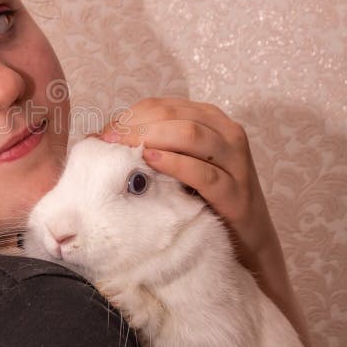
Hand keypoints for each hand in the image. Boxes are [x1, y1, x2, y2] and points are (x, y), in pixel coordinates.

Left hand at [95, 96, 311, 346]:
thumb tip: (98, 138)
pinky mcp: (237, 193)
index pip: (161, 106)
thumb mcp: (179, 163)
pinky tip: (152, 162)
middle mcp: (226, 134)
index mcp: (210, 119)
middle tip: (108, 143)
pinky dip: (175, 163)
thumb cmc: (205, 198)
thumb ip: (151, 145)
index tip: (104, 135)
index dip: (129, 116)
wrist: (249, 241)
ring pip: (190, 135)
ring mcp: (235, 162)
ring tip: (124, 149)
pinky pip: (203, 173)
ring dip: (151, 138)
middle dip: (135, 126)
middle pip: (173, 116)